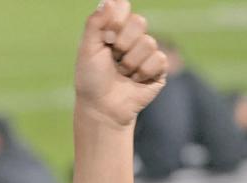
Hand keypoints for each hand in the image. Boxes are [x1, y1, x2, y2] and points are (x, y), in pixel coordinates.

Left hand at [76, 0, 167, 126]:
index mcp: (114, 30)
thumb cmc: (91, 79)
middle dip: (122, 43)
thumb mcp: (88, 50)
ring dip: (130, 62)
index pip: (123, 7)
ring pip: (148, 43)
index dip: (117, 19)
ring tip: (122, 73)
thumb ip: (95, 24)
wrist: (102, 107)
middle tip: (113, 57)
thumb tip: (108, 0)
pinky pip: (158, 59)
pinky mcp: (159, 68)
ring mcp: (147, 52)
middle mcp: (132, 38)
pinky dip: (142, 72)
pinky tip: (135, 80)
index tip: (106, 36)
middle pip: (139, 22)